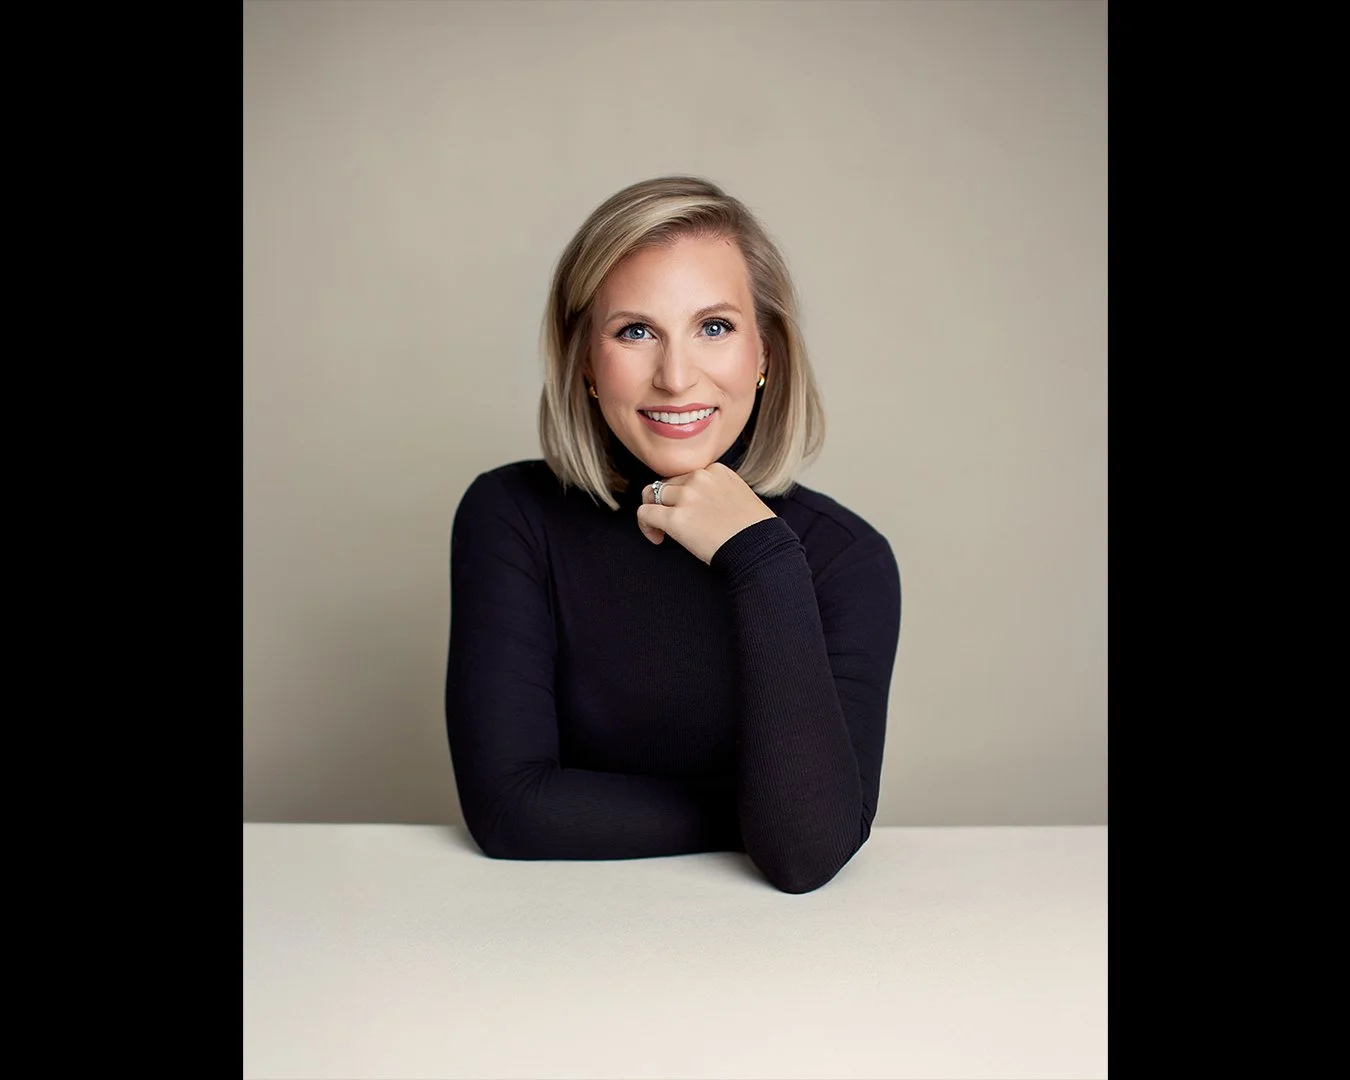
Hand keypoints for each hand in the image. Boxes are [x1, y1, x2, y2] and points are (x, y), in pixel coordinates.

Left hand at [636, 463, 776, 564]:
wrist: (759, 549)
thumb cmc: (754, 530)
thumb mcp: (739, 495)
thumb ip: (717, 490)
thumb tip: (697, 503)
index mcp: (716, 470)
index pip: (685, 476)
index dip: (681, 496)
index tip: (688, 513)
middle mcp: (699, 478)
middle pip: (667, 484)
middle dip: (665, 504)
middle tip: (670, 524)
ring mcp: (687, 497)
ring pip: (652, 495)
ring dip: (653, 513)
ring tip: (661, 532)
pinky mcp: (676, 518)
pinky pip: (645, 514)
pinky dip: (645, 526)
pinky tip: (657, 538)